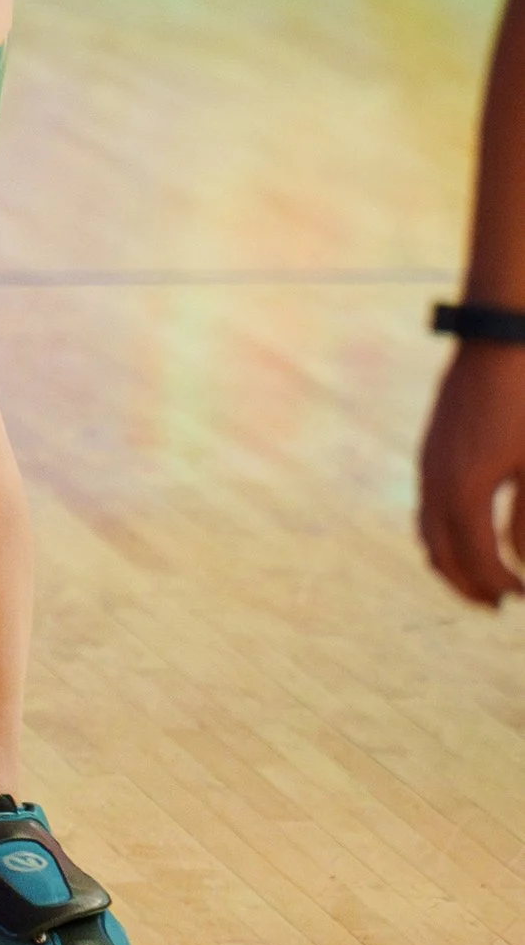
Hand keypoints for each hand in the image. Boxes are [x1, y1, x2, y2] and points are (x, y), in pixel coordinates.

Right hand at [418, 345, 524, 605]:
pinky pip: (428, 506)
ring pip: (428, 531)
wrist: (498, 340)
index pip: (477, 557)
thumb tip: (522, 562)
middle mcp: (437, 481)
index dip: (502, 584)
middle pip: (441, 553)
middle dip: (469, 584)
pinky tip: (471, 529)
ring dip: (452, 561)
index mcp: (465, 489)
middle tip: (498, 605)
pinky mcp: (431, 449)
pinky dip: (445, 532)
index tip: (523, 597)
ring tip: (480, 577)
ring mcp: (429, 463)